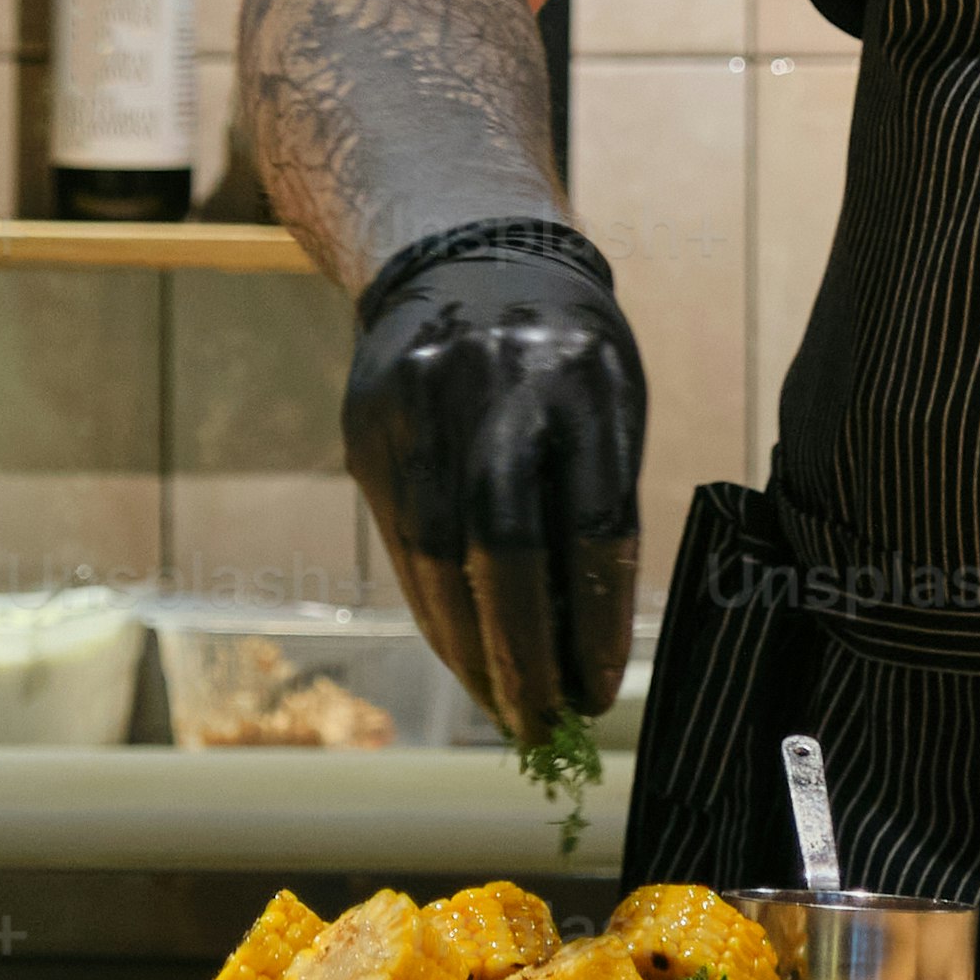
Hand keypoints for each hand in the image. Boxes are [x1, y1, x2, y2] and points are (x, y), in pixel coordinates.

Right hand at [340, 229, 644, 731]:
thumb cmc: (565, 350)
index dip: (591, 622)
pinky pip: (399, 539)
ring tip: (503, 706)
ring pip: (436, 554)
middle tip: (544, 723)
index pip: (590, 525)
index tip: (597, 690)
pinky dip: (433, 606)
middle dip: (522, 653)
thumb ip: (598, 503)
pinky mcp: (367, 426)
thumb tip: (580, 647)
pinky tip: (460, 651)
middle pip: (501, 548)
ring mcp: (417, 402)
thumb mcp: (611, 398)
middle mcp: (493, 384)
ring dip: (468, 647)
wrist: (463, 256)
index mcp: (580, 377)